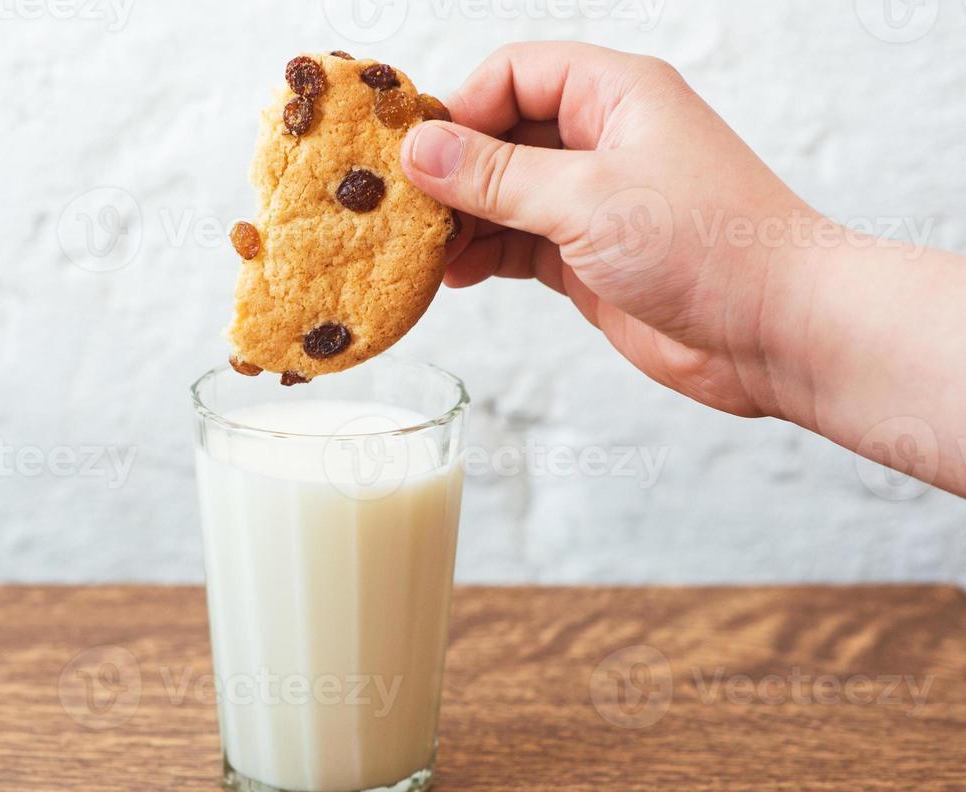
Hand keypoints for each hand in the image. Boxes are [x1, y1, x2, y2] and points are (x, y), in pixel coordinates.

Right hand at [400, 42, 815, 420]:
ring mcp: (594, 201)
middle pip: (499, 135)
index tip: (417, 158)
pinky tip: (451, 277)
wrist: (776, 331)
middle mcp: (602, 139)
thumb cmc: (708, 244)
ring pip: (502, 195)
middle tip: (402, 212)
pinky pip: (516, 243)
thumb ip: (496, 176)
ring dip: (459, 220)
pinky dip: (481, 257)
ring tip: (420, 253)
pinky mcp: (587, 257)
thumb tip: (419, 150)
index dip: (461, 110)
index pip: (513, 74)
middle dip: (450, 172)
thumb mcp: (586, 199)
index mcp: (614, 95)